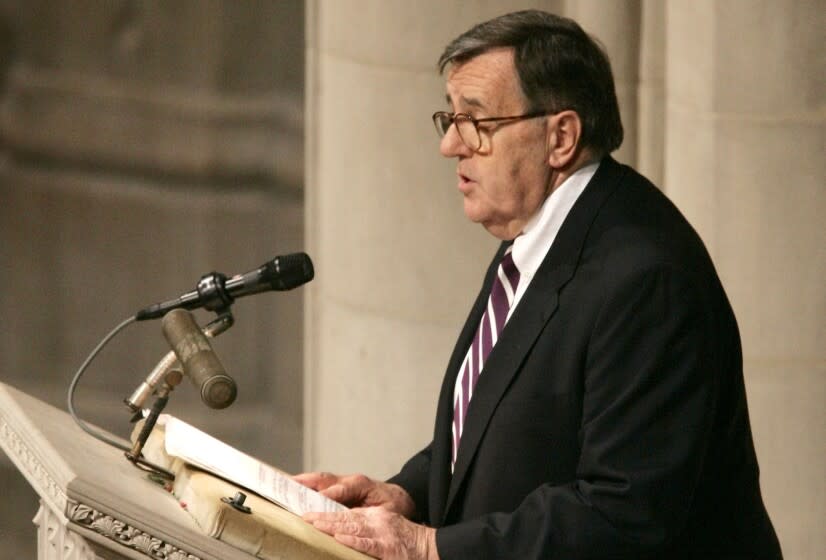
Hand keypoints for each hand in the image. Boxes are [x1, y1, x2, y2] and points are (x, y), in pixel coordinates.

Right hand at [294, 472, 415, 517]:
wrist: (400, 498)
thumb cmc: (393, 505)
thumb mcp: (386, 511)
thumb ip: (369, 514)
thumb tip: (352, 520)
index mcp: (361, 484)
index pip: (339, 490)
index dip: (324, 496)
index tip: (311, 503)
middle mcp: (349, 481)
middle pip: (324, 480)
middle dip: (306, 482)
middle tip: (286, 484)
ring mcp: (343, 483)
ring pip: (319, 480)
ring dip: (302, 482)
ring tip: (283, 484)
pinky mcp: (339, 488)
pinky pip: (320, 485)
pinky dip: (306, 486)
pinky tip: (293, 489)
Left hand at [304, 507, 437, 559]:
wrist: (431, 547)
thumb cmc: (406, 542)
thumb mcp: (385, 529)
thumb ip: (364, 530)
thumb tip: (341, 533)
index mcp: (374, 516)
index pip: (347, 512)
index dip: (327, 512)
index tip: (309, 514)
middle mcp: (377, 520)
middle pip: (345, 517)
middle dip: (323, 517)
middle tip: (304, 517)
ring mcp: (382, 533)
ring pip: (352, 527)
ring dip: (332, 525)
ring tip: (314, 524)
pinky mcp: (387, 548)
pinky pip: (367, 544)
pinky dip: (353, 540)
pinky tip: (340, 538)